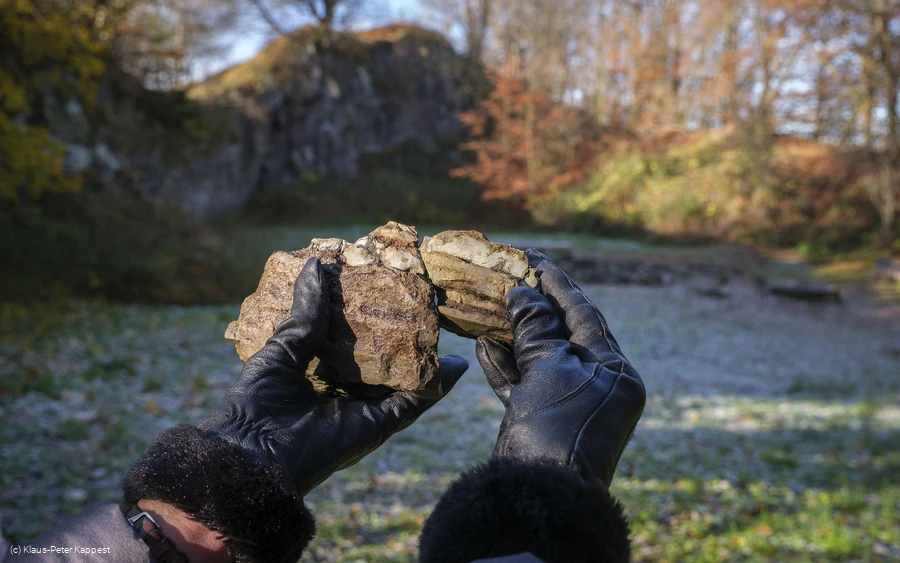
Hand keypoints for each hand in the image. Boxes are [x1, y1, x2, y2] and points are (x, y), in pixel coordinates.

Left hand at [199, 257, 468, 495]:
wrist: (251, 450)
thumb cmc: (256, 400)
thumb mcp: (282, 346)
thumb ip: (306, 313)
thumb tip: (320, 263)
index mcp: (321, 371)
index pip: (353, 340)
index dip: (369, 316)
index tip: (386, 289)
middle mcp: (346, 390)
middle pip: (382, 358)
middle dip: (403, 334)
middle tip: (424, 303)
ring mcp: (364, 408)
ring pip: (403, 379)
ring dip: (425, 358)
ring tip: (446, 328)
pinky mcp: (377, 425)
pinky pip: (412, 405)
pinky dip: (435, 388)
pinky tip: (456, 367)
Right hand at [476, 249, 644, 486]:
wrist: (538, 496)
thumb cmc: (553, 428)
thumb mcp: (549, 370)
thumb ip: (537, 328)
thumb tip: (524, 294)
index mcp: (615, 372)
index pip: (585, 314)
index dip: (557, 283)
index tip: (534, 257)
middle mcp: (599, 385)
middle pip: (563, 333)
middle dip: (534, 306)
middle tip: (511, 275)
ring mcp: (571, 404)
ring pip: (541, 357)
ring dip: (515, 333)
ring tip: (492, 305)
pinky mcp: (544, 420)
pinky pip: (526, 383)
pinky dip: (506, 366)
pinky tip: (484, 344)